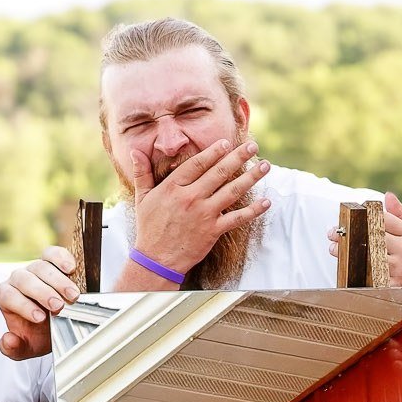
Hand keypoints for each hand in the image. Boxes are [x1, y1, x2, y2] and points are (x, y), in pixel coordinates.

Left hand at [0, 246, 78, 361]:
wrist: (56, 326)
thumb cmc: (39, 335)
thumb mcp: (26, 348)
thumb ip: (13, 348)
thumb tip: (8, 339)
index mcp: (7, 297)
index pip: (9, 296)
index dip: (23, 306)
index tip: (40, 318)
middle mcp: (18, 280)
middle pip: (26, 279)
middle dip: (42, 293)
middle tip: (58, 307)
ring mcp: (35, 268)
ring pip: (41, 267)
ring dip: (58, 281)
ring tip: (72, 296)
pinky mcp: (51, 261)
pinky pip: (53, 254)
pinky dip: (62, 258)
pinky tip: (71, 268)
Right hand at [128, 139, 271, 275]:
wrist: (157, 259)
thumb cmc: (150, 228)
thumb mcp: (142, 198)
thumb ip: (142, 173)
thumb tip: (135, 151)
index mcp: (173, 187)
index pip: (196, 164)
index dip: (213, 152)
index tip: (226, 142)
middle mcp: (191, 198)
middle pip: (219, 173)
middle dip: (238, 157)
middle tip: (253, 146)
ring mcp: (204, 214)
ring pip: (232, 191)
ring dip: (251, 177)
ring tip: (265, 166)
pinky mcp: (213, 230)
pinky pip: (237, 218)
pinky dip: (253, 210)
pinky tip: (266, 202)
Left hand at [329, 193, 401, 292]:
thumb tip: (388, 196)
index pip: (382, 219)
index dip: (363, 216)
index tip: (350, 217)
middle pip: (372, 236)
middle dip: (350, 234)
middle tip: (333, 232)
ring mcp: (399, 268)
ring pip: (367, 256)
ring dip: (347, 253)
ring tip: (334, 248)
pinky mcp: (393, 285)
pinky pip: (371, 277)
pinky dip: (357, 272)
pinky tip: (346, 268)